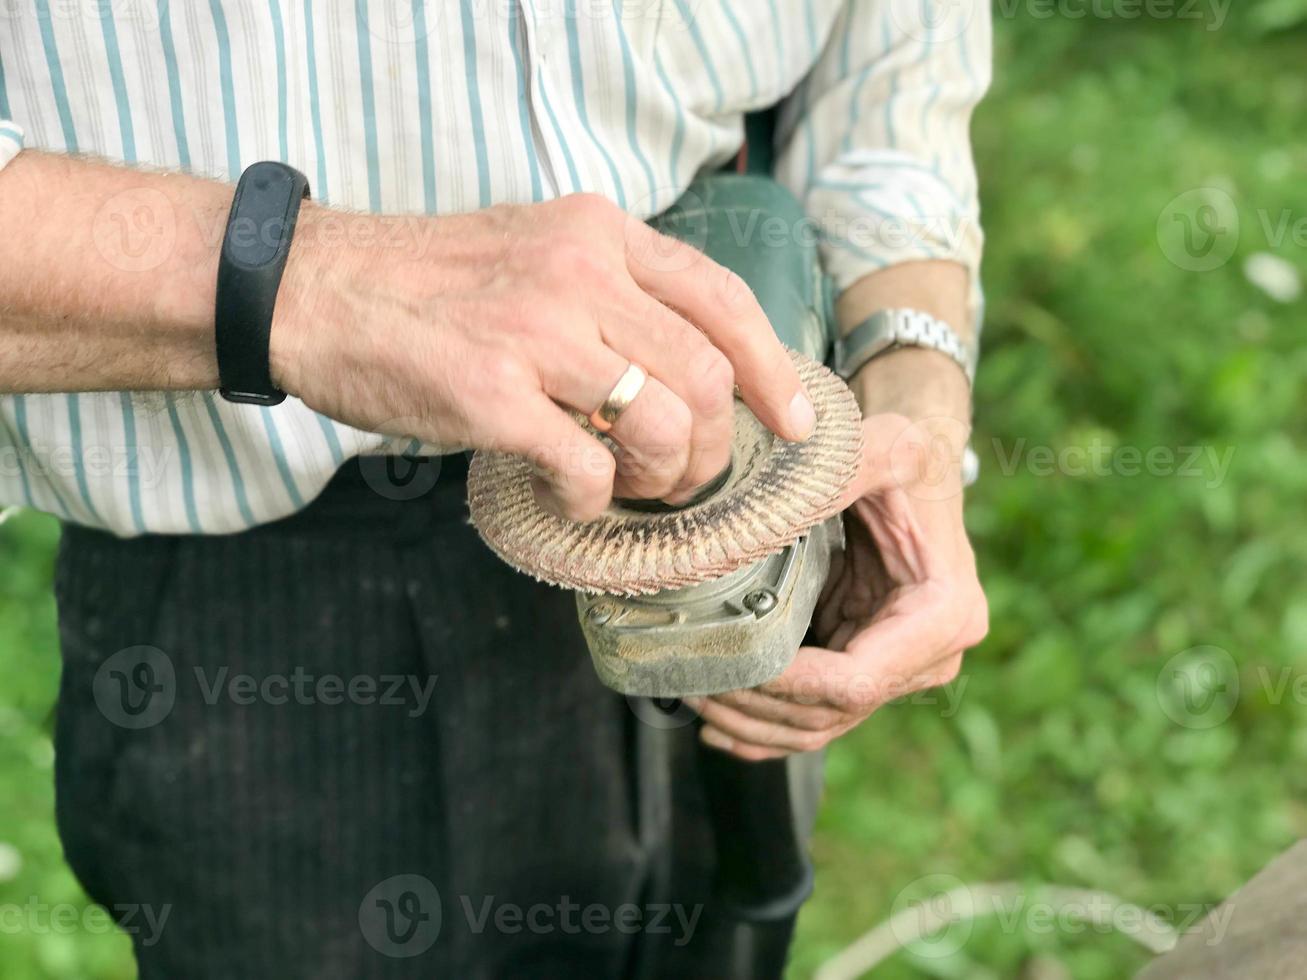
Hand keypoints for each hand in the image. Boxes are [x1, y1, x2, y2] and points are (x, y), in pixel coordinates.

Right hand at [270, 194, 815, 519]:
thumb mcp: (534, 249)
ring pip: (663, 424)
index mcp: (599, 232)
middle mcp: (579, 271)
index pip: (723, 299)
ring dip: (662, 477)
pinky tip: (566, 495)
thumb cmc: (427, 284)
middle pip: (707, 376)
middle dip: (712, 447)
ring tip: (626, 486)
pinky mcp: (490, 394)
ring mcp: (535, 331)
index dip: (773, 370)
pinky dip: (592, 502)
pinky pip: (586, 470)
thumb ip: (611, 290)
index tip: (792, 422)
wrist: (312, 288)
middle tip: (684, 476)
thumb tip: (687, 370)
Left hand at [690, 350, 987, 760]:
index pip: (857, 681)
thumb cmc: (907, 461)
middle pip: (833, 712)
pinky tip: (719, 728)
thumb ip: (840, 474)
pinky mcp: (868, 666)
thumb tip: (769, 514)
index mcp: (944, 616)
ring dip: (753, 724)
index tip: (731, 665)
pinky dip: (766, 727)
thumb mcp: (884, 450)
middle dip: (757, 707)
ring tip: (695, 698)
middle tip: (693, 681)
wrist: (919, 471)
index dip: (789, 685)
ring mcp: (899, 670)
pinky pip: (816, 715)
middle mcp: (930, 657)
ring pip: (820, 725)